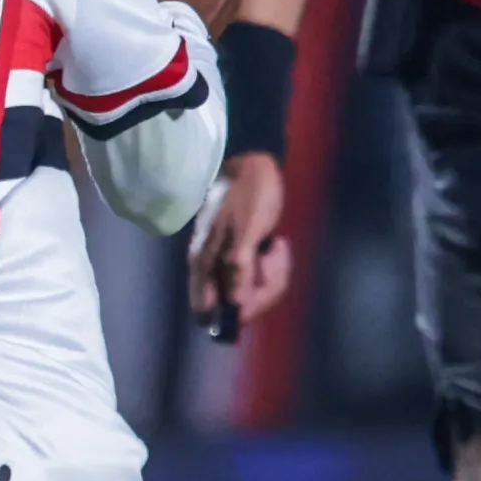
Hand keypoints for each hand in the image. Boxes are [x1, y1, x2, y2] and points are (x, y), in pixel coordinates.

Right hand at [187, 150, 293, 334]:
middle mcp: (211, 270)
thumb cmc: (249, 194)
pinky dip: (273, 266)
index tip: (255, 299)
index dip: (231, 315)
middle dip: (262, 288)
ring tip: (277, 246)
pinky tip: (277, 246)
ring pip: (253, 292)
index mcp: (203, 263)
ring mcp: (229, 265)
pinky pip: (261, 278)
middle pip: (236, 306)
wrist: (255, 166)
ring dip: (273, 275)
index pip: (205, 312)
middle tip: (274, 257)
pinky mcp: (245, 259)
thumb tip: (235, 304)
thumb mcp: (247, 229)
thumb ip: (239, 267)